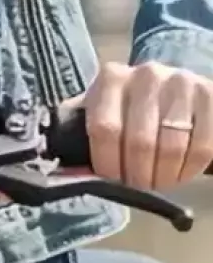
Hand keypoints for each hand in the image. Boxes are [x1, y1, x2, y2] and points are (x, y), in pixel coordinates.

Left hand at [71, 60, 212, 189]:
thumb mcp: (102, 106)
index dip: (107, 162)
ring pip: (171, 148)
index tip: (112, 180)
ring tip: (159, 182)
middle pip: (140, 142)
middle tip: (139, 187)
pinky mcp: (210, 97)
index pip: (105, 128)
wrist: (173, 84)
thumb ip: (80, 130)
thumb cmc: (130, 104)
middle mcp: (147, 75)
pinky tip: (180, 174)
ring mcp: (182, 84)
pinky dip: (189, 170)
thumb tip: (65, 170)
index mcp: (112, 77)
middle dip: (138, 176)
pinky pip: (202, 148)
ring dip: (164, 177)